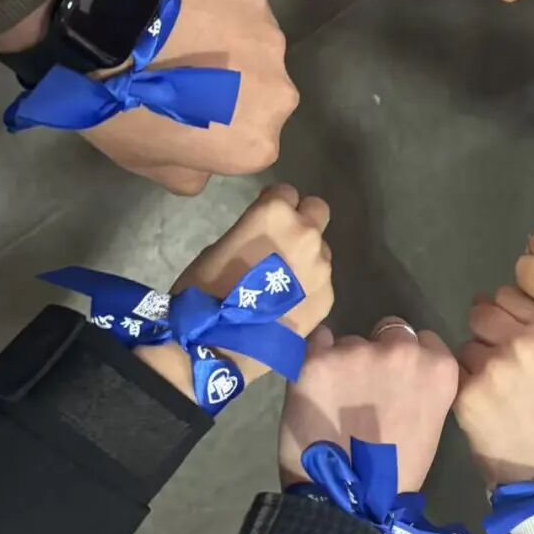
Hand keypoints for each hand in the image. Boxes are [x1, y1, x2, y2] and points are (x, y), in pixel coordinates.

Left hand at [82, 0, 299, 189]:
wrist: (107, 36)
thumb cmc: (126, 110)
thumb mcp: (146, 163)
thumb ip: (189, 172)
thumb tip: (203, 164)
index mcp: (257, 145)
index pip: (250, 144)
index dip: (220, 129)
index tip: (188, 114)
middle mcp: (278, 97)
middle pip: (262, 96)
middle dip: (236, 89)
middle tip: (187, 75)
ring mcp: (270, 43)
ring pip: (256, 51)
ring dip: (231, 49)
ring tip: (185, 38)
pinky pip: (242, 11)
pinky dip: (221, 12)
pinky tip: (188, 9)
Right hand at [136, 183, 333, 397]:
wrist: (216, 342)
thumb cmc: (205, 288)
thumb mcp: (223, 244)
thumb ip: (254, 229)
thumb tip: (266, 234)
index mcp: (275, 213)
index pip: (286, 191)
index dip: (274, 205)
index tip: (265, 221)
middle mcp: (306, 233)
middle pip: (318, 210)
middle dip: (303, 221)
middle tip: (283, 242)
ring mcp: (321, 266)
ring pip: (321, 250)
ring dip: (307, 257)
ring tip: (282, 282)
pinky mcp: (328, 296)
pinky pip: (322, 281)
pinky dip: (309, 286)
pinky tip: (288, 305)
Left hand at [278, 318, 458, 490]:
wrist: (346, 501)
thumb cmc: (394, 473)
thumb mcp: (429, 423)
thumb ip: (419, 386)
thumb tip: (398, 374)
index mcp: (438, 368)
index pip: (424, 340)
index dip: (408, 359)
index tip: (397, 381)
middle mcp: (401, 349)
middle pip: (390, 330)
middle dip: (380, 352)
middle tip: (365, 389)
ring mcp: (357, 351)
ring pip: (351, 341)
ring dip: (345, 361)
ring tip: (335, 400)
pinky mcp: (317, 359)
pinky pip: (317, 342)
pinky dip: (316, 359)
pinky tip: (315, 386)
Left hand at [456, 287, 533, 486]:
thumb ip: (532, 323)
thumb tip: (487, 300)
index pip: (506, 295)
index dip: (503, 314)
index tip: (509, 336)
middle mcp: (522, 342)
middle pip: (479, 314)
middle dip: (483, 333)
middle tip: (496, 362)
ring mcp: (493, 368)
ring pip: (465, 346)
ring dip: (473, 363)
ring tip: (494, 390)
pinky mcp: (467, 393)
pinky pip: (454, 374)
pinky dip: (463, 387)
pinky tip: (482, 405)